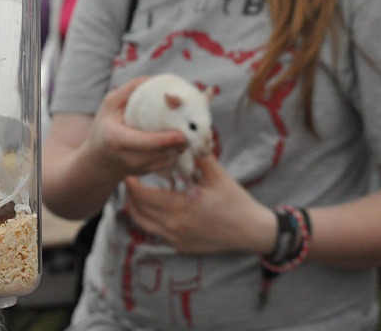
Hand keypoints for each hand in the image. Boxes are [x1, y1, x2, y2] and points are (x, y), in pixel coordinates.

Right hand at [84, 77, 188, 181]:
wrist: (99, 160)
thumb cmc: (105, 126)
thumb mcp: (110, 104)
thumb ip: (131, 89)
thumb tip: (157, 79)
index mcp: (116, 138)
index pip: (143, 142)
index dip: (164, 140)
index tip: (181, 134)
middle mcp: (128, 157)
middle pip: (161, 153)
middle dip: (179, 143)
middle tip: (193, 129)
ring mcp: (139, 168)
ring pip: (167, 159)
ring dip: (181, 148)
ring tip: (190, 133)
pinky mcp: (147, 172)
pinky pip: (168, 163)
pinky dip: (177, 152)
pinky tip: (181, 141)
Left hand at [123, 154, 275, 254]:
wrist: (250, 232)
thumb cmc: (234, 202)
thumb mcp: (217, 175)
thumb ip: (199, 156)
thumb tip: (186, 135)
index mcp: (180, 207)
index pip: (143, 196)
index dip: (132, 183)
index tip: (129, 170)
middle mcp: (173, 226)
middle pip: (137, 210)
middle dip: (129, 193)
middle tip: (129, 177)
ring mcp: (175, 238)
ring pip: (142, 223)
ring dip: (135, 207)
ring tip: (135, 192)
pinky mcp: (179, 245)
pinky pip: (154, 231)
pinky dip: (147, 218)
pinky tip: (152, 206)